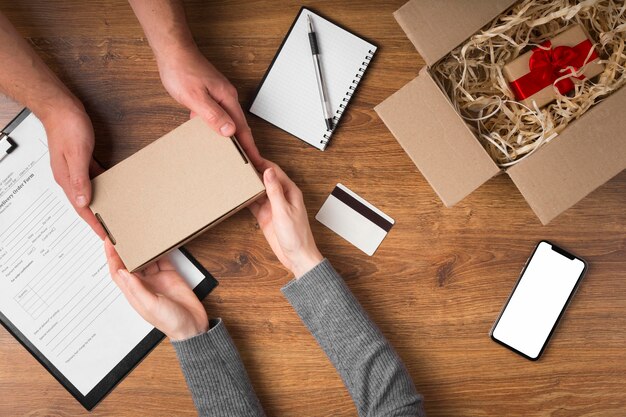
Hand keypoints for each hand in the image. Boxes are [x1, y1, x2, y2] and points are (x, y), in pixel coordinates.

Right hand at [44, 104, 105, 238]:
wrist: (60, 106)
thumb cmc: (67, 126)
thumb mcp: (77, 154)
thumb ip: (80, 179)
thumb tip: (83, 201)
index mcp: (66, 179)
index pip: (82, 208)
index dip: (94, 224)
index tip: (105, 236)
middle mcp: (69, 177)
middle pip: (85, 203)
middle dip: (98, 219)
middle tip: (111, 230)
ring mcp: (75, 169)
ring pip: (90, 191)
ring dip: (101, 203)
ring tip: (113, 213)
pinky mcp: (81, 160)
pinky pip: (93, 178)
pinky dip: (103, 185)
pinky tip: (112, 187)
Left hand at [104, 239, 208, 339]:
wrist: (192, 325)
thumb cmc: (170, 321)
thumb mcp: (150, 305)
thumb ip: (137, 288)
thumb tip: (122, 271)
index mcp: (134, 293)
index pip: (117, 272)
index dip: (111, 257)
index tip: (109, 241)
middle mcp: (143, 284)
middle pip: (129, 263)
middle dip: (123, 249)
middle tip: (120, 232)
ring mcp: (157, 279)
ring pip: (144, 258)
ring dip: (140, 248)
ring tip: (137, 233)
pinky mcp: (170, 274)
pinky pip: (161, 258)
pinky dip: (158, 250)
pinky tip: (156, 241)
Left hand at [157, 48, 263, 167]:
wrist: (173, 52)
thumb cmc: (182, 71)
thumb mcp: (196, 97)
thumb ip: (213, 115)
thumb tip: (230, 131)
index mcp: (228, 99)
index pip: (242, 129)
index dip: (249, 147)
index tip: (255, 162)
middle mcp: (227, 98)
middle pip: (239, 127)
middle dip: (243, 146)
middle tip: (246, 164)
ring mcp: (219, 97)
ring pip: (227, 122)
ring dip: (229, 139)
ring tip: (231, 156)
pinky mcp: (211, 96)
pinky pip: (217, 116)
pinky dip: (215, 129)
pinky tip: (208, 136)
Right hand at [249, 162, 322, 277]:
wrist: (297, 256)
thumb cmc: (297, 236)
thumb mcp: (284, 211)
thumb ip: (275, 191)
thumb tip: (269, 172)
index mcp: (290, 192)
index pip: (274, 172)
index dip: (262, 162)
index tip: (250, 155)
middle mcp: (281, 197)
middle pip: (265, 179)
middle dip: (253, 172)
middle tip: (238, 164)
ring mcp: (273, 207)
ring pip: (258, 191)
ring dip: (248, 186)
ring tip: (235, 177)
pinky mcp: (266, 217)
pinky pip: (254, 204)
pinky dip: (246, 200)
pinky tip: (238, 195)